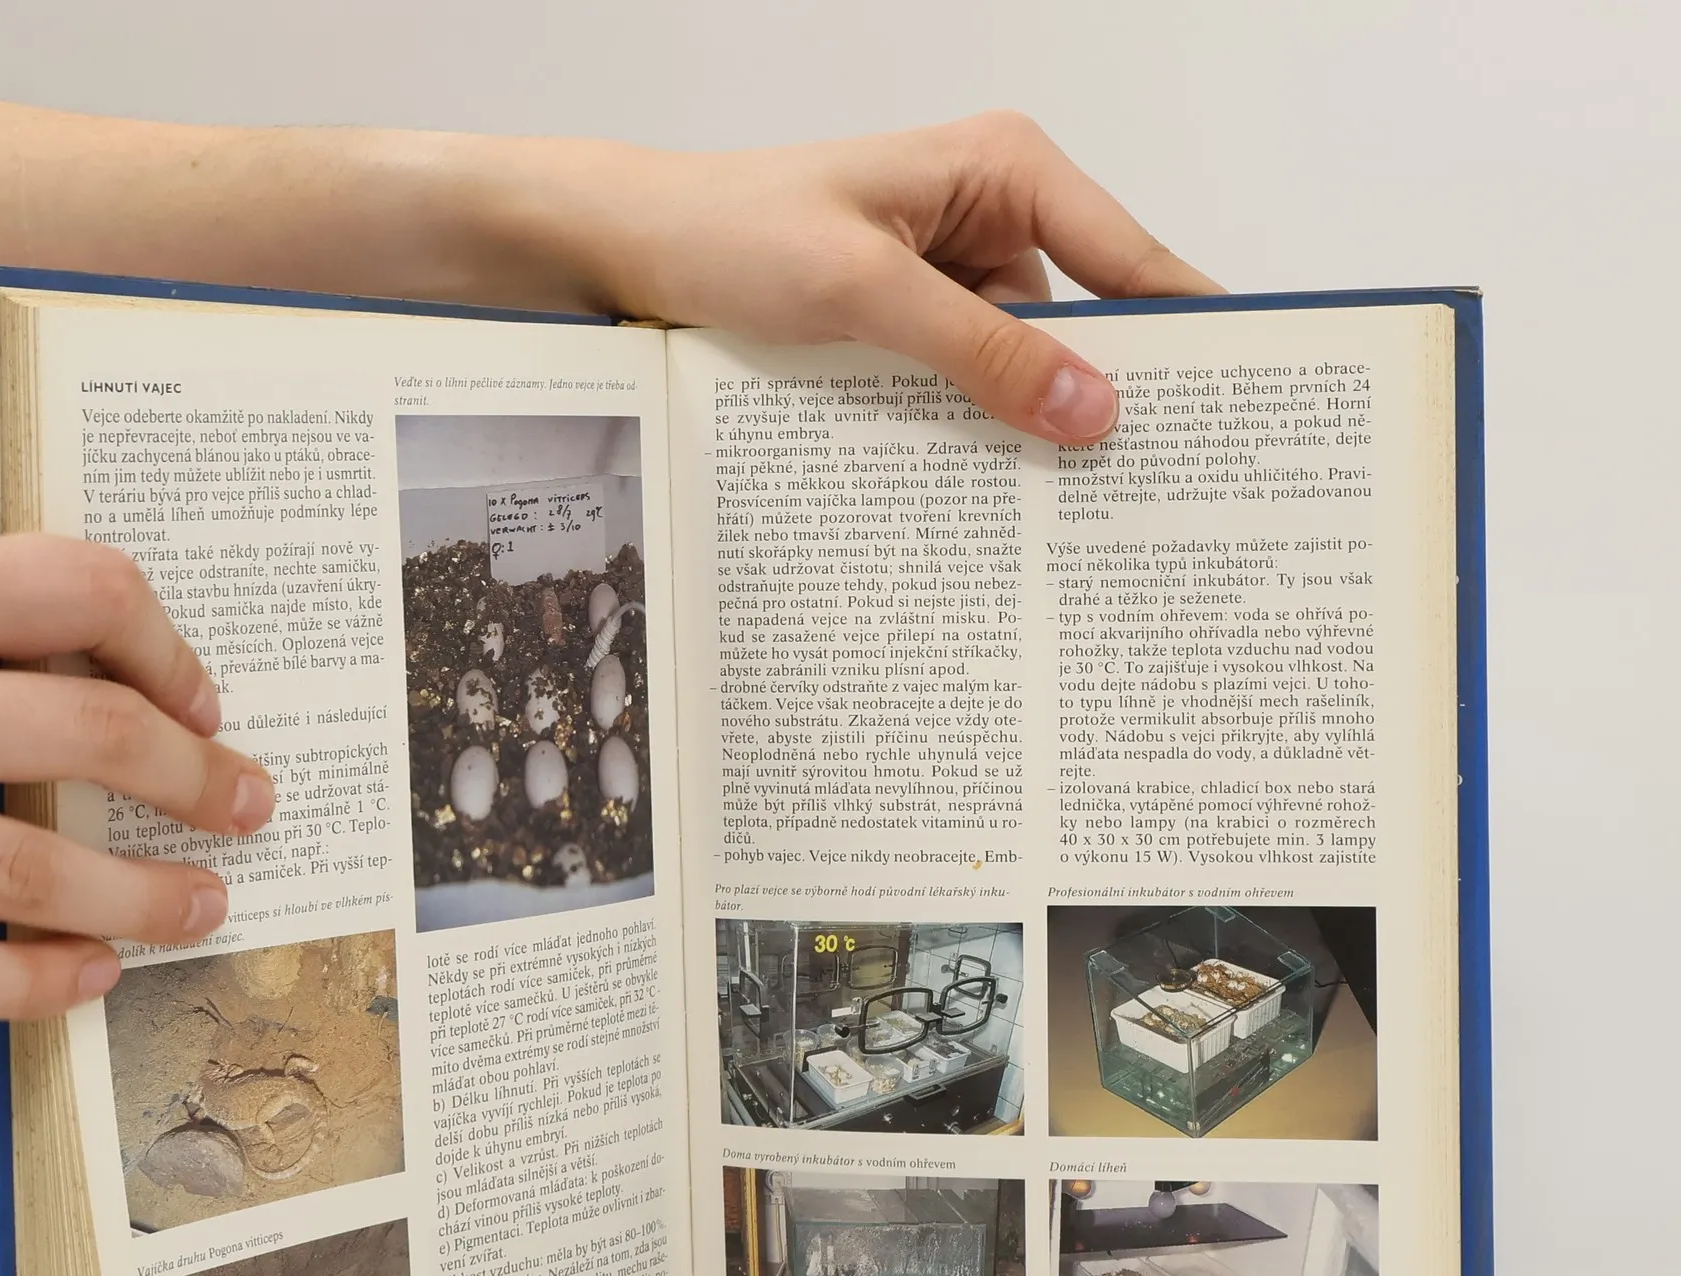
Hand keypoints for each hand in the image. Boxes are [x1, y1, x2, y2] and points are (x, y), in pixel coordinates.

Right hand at [0, 534, 275, 1016]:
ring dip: (140, 895)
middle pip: (70, 726)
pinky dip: (33, 983)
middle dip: (189, 776)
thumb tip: (123, 676)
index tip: (202, 702)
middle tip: (248, 807)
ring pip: (18, 868)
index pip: (59, 584)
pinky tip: (91, 977)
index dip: (161, 643)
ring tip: (203, 907)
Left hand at [556, 110, 1221, 442]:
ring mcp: (954, 273)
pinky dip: (975, 429)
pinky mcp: (914, 322)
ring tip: (1066, 509)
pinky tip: (985, 485)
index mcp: (1006, 169)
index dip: (1188, 333)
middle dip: (1108, 396)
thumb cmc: (734, 233)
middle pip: (1088, 318)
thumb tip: (1091, 410)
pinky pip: (970, 383)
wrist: (635, 248)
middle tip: (1155, 489)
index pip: (1132, 259)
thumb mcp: (864, 293)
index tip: (1238, 404)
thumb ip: (980, 351)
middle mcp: (994, 213)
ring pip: (1026, 364)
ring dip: (1030, 426)